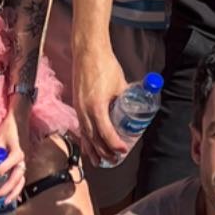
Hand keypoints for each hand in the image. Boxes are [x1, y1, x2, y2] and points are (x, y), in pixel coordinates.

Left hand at [0, 105, 29, 206]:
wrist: (19, 120)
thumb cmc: (8, 129)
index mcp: (16, 154)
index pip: (0, 169)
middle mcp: (22, 160)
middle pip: (14, 179)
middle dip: (3, 189)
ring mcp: (24, 162)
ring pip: (21, 181)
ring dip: (13, 192)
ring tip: (4, 202)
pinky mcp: (22, 163)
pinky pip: (21, 179)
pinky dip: (17, 188)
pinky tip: (12, 197)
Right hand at [74, 44, 127, 165]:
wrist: (88, 52)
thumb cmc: (105, 66)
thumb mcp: (121, 84)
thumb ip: (127, 98)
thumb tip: (137, 107)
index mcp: (97, 106)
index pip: (106, 132)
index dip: (114, 144)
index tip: (123, 150)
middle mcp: (84, 110)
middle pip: (94, 138)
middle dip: (104, 152)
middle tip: (114, 160)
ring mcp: (78, 108)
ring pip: (85, 135)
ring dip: (92, 150)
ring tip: (99, 162)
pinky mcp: (76, 104)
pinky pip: (80, 127)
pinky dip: (85, 139)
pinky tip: (88, 146)